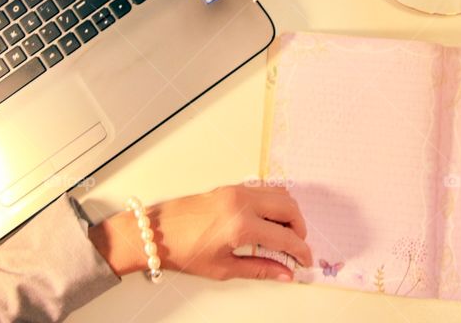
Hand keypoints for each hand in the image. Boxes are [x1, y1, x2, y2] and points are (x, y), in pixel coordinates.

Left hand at [89, 184, 311, 281]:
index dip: (300, 251)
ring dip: (288, 214)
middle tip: (297, 247)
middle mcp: (242, 201)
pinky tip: (268, 222)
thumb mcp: (223, 268)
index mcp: (241, 224)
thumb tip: (284, 273)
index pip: (285, 237)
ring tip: (283, 236)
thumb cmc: (182, 251)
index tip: (305, 261)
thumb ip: (259, 268)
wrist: (155, 232)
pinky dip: (274, 204)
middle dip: (300, 229)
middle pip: (289, 208)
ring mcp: (236, 190)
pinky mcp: (230, 187)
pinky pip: (263, 190)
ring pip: (279, 194)